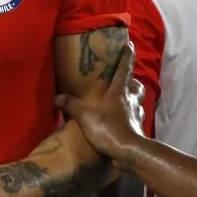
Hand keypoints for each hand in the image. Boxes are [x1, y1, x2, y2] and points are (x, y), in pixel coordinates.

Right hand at [56, 42, 143, 169]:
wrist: (130, 153)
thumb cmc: (109, 130)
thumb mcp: (85, 117)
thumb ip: (72, 105)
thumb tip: (57, 98)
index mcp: (118, 92)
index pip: (124, 69)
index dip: (126, 55)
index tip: (129, 43)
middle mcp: (130, 101)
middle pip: (136, 85)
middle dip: (133, 80)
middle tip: (126, 80)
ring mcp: (136, 115)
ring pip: (139, 101)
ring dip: (134, 98)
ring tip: (124, 100)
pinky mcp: (138, 129)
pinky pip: (136, 118)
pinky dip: (131, 117)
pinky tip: (124, 121)